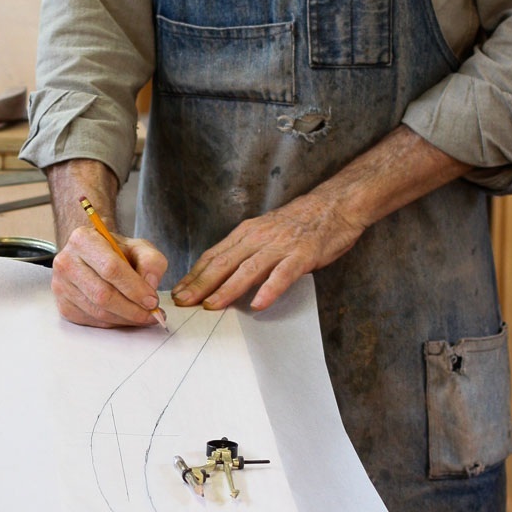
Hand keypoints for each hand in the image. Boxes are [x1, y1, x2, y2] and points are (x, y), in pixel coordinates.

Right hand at [51, 222, 168, 328]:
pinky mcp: (63, 305)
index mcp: (83, 239)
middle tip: (152, 313)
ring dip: (125, 318)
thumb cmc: (114, 251)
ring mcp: (61, 285)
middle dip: (132, 309)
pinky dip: (114, 323)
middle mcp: (66, 261)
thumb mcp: (138, 247)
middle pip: (103, 294)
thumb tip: (150, 284)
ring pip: (98, 311)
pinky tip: (125, 316)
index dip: (134, 288)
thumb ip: (151, 261)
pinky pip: (92, 321)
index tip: (152, 300)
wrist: (92, 255)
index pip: (110, 268)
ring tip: (142, 316)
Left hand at [170, 191, 364, 312]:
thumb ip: (246, 250)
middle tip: (183, 302)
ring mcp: (279, 246)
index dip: (194, 275)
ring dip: (227, 289)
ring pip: (248, 270)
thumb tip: (223, 274)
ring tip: (211, 306)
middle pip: (223, 263)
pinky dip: (269, 289)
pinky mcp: (302, 255)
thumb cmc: (298, 222)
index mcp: (246, 233)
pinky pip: (283, 274)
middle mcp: (257, 237)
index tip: (178, 292)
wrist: (333, 205)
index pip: (213, 256)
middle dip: (200, 284)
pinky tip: (258, 304)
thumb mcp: (264, 231)